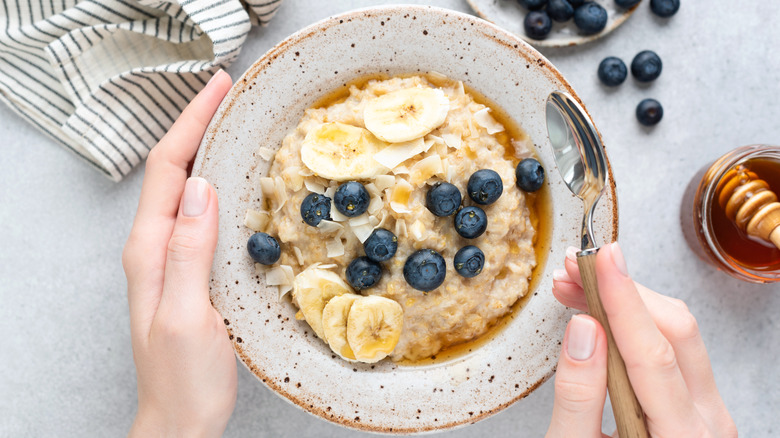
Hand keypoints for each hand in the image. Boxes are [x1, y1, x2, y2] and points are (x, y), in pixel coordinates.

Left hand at [122, 70, 236, 437]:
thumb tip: (203, 188)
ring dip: (206, 148)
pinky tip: (237, 181)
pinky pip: (200, 213)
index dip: (191, 123)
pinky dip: (217, 183)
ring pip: (186, 188)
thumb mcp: (189, 315)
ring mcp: (170, 258)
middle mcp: (155, 247)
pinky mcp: (189, 269)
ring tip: (234, 122)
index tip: (218, 88)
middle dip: (197, 124)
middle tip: (230, 93)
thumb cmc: (184, 378)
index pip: (168, 170)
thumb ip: (189, 252)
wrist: (180, 419)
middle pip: (173, 170)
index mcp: (150, 250)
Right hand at [545, 242, 736, 437]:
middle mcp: (707, 423)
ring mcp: (707, 413)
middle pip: (675, 331)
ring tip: (577, 289)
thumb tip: (583, 328)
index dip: (624, 299)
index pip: (653, 353)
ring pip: (679, 334)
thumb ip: (579, 395)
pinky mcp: (694, 405)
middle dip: (622, 291)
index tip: (601, 259)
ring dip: (627, 302)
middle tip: (574, 272)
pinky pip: (674, 350)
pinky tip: (601, 317)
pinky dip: (635, 323)